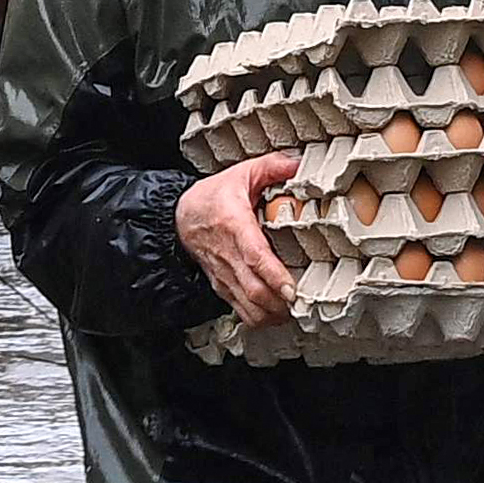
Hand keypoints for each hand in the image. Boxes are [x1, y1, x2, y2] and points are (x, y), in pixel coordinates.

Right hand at [174, 150, 302, 322]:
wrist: (180, 217)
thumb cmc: (211, 197)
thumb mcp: (241, 174)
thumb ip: (272, 166)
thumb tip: (299, 163)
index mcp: (233, 225)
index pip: (255, 257)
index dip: (274, 276)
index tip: (291, 289)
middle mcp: (228, 255)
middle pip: (254, 289)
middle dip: (279, 303)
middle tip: (303, 305)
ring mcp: (224, 275)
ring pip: (247, 306)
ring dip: (271, 315)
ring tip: (293, 312)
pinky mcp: (222, 286)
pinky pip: (240, 311)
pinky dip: (260, 318)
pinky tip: (276, 314)